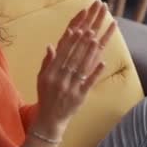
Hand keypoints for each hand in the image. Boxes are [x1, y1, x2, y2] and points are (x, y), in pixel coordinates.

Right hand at [34, 0, 116, 137]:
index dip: (71, 39)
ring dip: (89, 53)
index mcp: (51, 72)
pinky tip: (104, 62)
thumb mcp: (42, 78)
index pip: (63, 52)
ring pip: (81, 67)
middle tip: (92, 26)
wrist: (49, 120)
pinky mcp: (79, 97)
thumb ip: (48, 62)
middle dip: (83, 40)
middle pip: (74, 56)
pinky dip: (95, 73)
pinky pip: (88, 83)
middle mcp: (60, 78)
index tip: (79, 26)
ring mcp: (70, 87)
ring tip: (97, 39)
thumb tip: (51, 45)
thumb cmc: (46, 96)